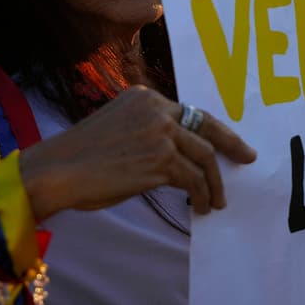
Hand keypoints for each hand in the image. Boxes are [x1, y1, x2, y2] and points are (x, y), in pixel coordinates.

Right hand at [21, 86, 256, 218]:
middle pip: (206, 128)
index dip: (215, 129)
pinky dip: (200, 195)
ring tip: (215, 202)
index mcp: (145, 96)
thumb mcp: (118, 127)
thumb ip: (147, 130)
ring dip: (213, 183)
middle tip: (248, 158)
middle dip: (231, 146)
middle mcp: (155, 108)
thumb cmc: (81, 158)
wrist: (56, 171)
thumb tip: (179, 157)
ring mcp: (160, 133)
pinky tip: (199, 208)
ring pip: (204, 157)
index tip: (231, 142)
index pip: (190, 112)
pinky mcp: (160, 160)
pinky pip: (193, 179)